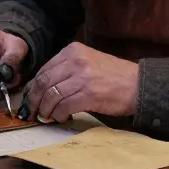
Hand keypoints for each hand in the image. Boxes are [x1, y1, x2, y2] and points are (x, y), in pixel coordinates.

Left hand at [19, 42, 138, 121]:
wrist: (139, 84)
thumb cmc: (113, 76)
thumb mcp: (88, 62)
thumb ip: (67, 69)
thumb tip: (43, 88)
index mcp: (73, 50)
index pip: (44, 70)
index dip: (33, 87)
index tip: (30, 98)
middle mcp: (75, 61)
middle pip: (43, 82)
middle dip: (33, 100)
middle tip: (31, 111)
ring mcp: (82, 77)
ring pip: (51, 95)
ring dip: (45, 110)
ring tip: (45, 117)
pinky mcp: (89, 94)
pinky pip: (64, 107)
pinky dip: (58, 114)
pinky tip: (60, 118)